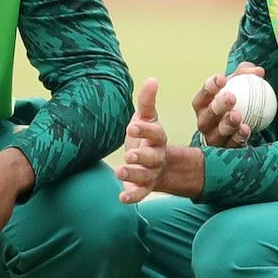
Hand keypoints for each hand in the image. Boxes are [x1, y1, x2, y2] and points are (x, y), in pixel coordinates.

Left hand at [116, 78, 166, 203]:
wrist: (156, 165)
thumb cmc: (146, 138)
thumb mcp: (146, 118)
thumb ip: (147, 101)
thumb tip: (152, 79)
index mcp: (157, 138)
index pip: (155, 133)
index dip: (145, 130)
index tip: (132, 126)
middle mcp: (156, 157)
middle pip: (152, 157)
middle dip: (141, 156)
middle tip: (130, 154)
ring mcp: (151, 173)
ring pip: (145, 176)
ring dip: (134, 174)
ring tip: (120, 171)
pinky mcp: (143, 188)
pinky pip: (140, 194)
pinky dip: (132, 197)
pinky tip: (122, 198)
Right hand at [193, 62, 264, 147]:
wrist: (245, 124)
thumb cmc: (237, 99)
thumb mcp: (239, 83)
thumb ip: (246, 74)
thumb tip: (258, 72)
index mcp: (204, 104)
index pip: (204, 94)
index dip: (210, 86)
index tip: (222, 79)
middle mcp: (204, 122)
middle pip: (207, 116)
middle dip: (217, 106)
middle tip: (230, 97)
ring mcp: (213, 138)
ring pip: (216, 133)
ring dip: (226, 124)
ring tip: (237, 116)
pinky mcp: (225, 151)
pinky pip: (230, 145)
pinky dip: (238, 138)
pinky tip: (246, 129)